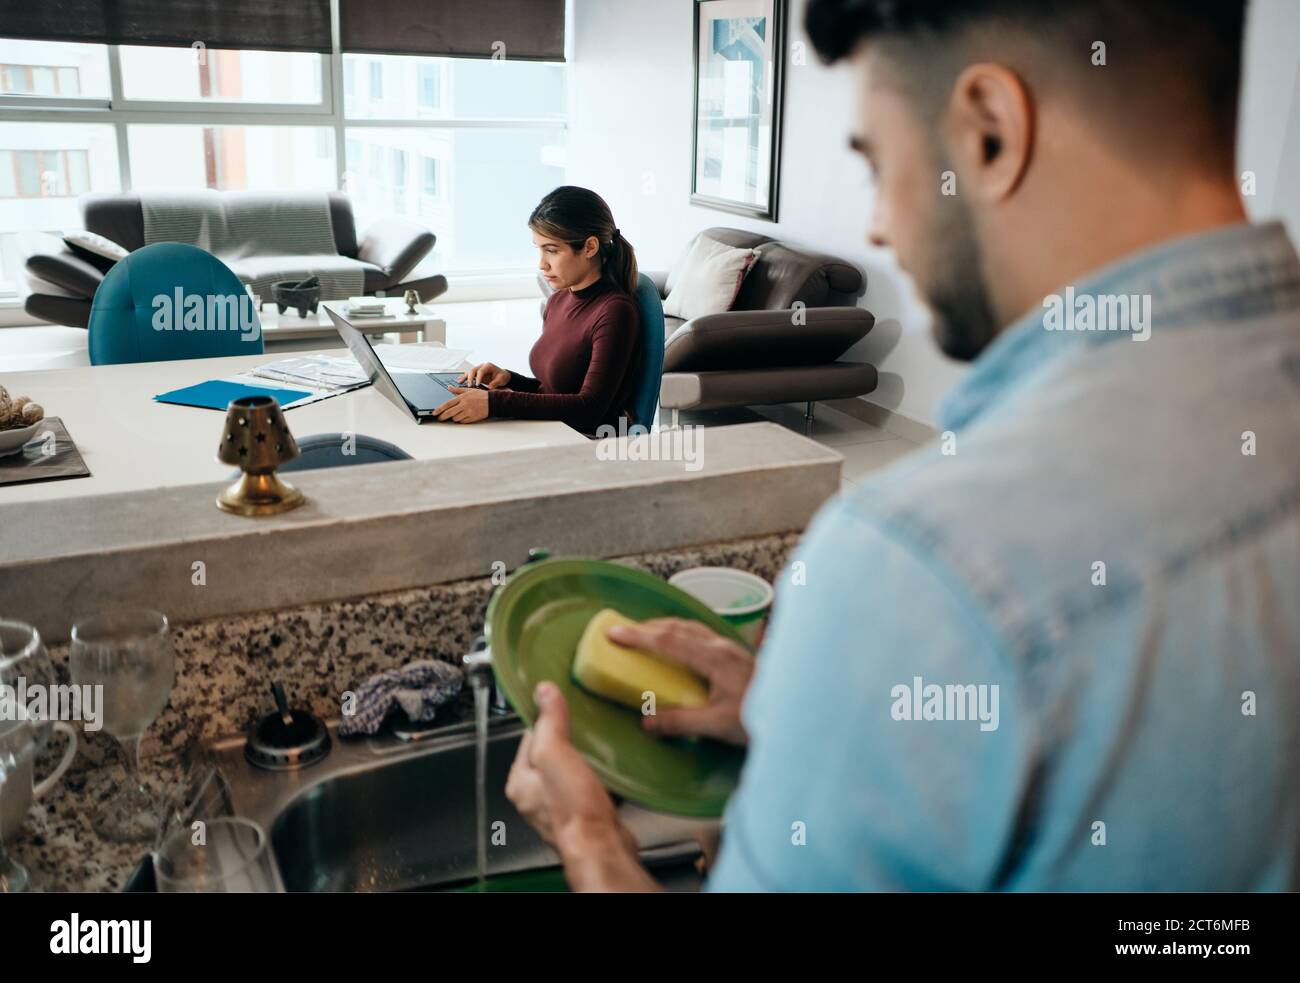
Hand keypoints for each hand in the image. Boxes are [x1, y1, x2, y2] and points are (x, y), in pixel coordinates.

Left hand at [433, 386, 488, 422]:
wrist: (492, 402)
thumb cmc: (481, 396)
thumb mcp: (469, 390)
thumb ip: (457, 390)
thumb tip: (449, 387)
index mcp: (462, 398)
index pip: (447, 404)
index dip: (439, 409)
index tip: (434, 412)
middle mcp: (464, 405)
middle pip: (449, 413)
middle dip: (442, 417)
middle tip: (439, 418)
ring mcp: (468, 412)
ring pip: (455, 418)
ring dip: (453, 418)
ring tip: (455, 415)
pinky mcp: (472, 418)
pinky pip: (462, 421)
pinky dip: (460, 420)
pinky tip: (462, 417)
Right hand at [458, 362, 511, 388]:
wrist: (502, 375)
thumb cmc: (502, 376)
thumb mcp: (501, 379)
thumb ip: (496, 383)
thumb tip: (490, 387)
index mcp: (488, 366)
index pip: (481, 371)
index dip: (478, 377)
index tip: (477, 384)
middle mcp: (482, 366)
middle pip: (473, 370)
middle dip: (470, 378)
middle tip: (469, 386)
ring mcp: (478, 369)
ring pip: (469, 372)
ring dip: (465, 377)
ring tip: (460, 382)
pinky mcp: (476, 374)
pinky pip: (469, 375)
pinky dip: (464, 378)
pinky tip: (459, 381)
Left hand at [506, 682, 656, 890]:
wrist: (602, 848)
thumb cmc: (574, 810)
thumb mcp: (555, 754)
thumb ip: (549, 722)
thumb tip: (544, 692)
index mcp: (520, 782)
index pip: (529, 737)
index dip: (547, 720)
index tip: (562, 706)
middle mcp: (536, 797)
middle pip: (551, 755)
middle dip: (569, 740)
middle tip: (585, 726)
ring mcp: (560, 807)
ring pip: (571, 771)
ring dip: (586, 759)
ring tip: (599, 746)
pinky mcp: (585, 815)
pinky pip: (590, 788)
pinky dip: (599, 777)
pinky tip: (611, 771)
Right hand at [608, 618, 754, 746]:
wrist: (798, 712)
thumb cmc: (760, 718)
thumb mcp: (716, 725)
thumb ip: (679, 722)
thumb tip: (646, 721)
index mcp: (713, 658)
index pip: (668, 641)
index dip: (638, 636)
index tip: (614, 634)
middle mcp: (722, 646)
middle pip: (678, 628)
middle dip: (647, 627)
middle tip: (623, 632)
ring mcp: (731, 648)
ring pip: (691, 628)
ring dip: (664, 628)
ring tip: (645, 635)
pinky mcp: (737, 655)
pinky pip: (701, 634)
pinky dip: (680, 634)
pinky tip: (680, 646)